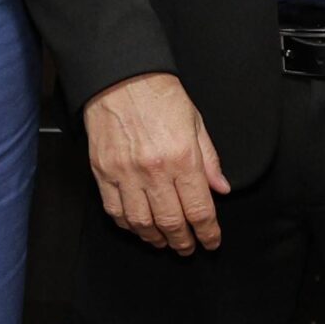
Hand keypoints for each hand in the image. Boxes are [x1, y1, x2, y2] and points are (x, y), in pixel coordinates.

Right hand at [80, 73, 229, 254]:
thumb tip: (221, 188)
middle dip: (183, 242)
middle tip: (188, 247)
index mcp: (182, 157)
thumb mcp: (195, 121)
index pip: (199, 209)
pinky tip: (138, 225)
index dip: (208, 233)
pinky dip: (128, 225)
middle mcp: (154, 170)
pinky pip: (115, 210)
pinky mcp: (103, 172)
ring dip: (155, 238)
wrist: (120, 77)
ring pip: (142, 223)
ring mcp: (125, 173)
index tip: (211, 241)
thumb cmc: (158, 94)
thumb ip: (209, 159)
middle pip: (172, 223)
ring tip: (164, 240)